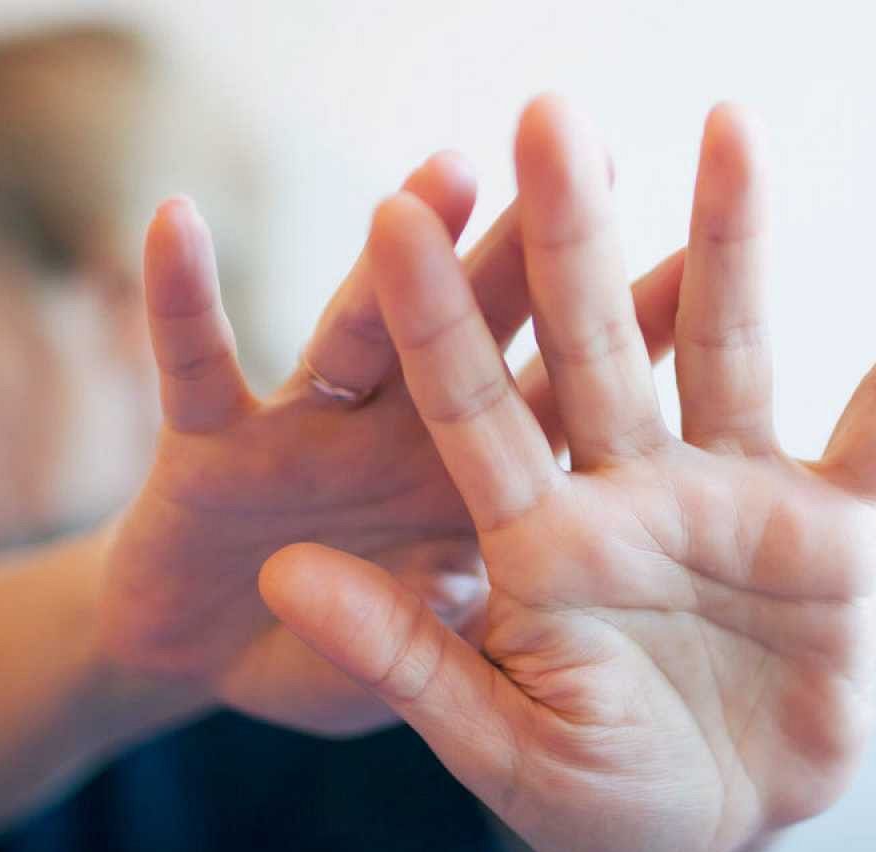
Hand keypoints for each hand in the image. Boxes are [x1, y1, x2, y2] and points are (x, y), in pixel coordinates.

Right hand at [98, 153, 688, 734]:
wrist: (200, 663)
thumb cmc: (326, 657)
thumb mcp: (409, 671)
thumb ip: (441, 637)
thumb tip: (473, 580)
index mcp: (467, 488)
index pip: (559, 401)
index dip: (624, 337)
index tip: (701, 260)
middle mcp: (399, 436)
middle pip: (476, 334)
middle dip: (530, 252)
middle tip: (595, 156)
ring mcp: (306, 429)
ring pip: (357, 331)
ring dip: (397, 257)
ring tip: (446, 175)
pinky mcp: (209, 439)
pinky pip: (195, 362)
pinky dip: (179, 300)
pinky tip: (174, 221)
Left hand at [261, 97, 875, 851]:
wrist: (709, 829)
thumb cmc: (588, 796)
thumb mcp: (493, 737)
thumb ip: (401, 655)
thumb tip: (282, 575)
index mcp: (533, 539)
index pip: (470, 409)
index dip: (434, 319)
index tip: (393, 215)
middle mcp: (624, 490)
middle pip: (591, 345)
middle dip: (571, 236)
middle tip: (550, 116)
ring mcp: (729, 497)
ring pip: (726, 348)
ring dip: (728, 241)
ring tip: (726, 124)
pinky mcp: (829, 527)